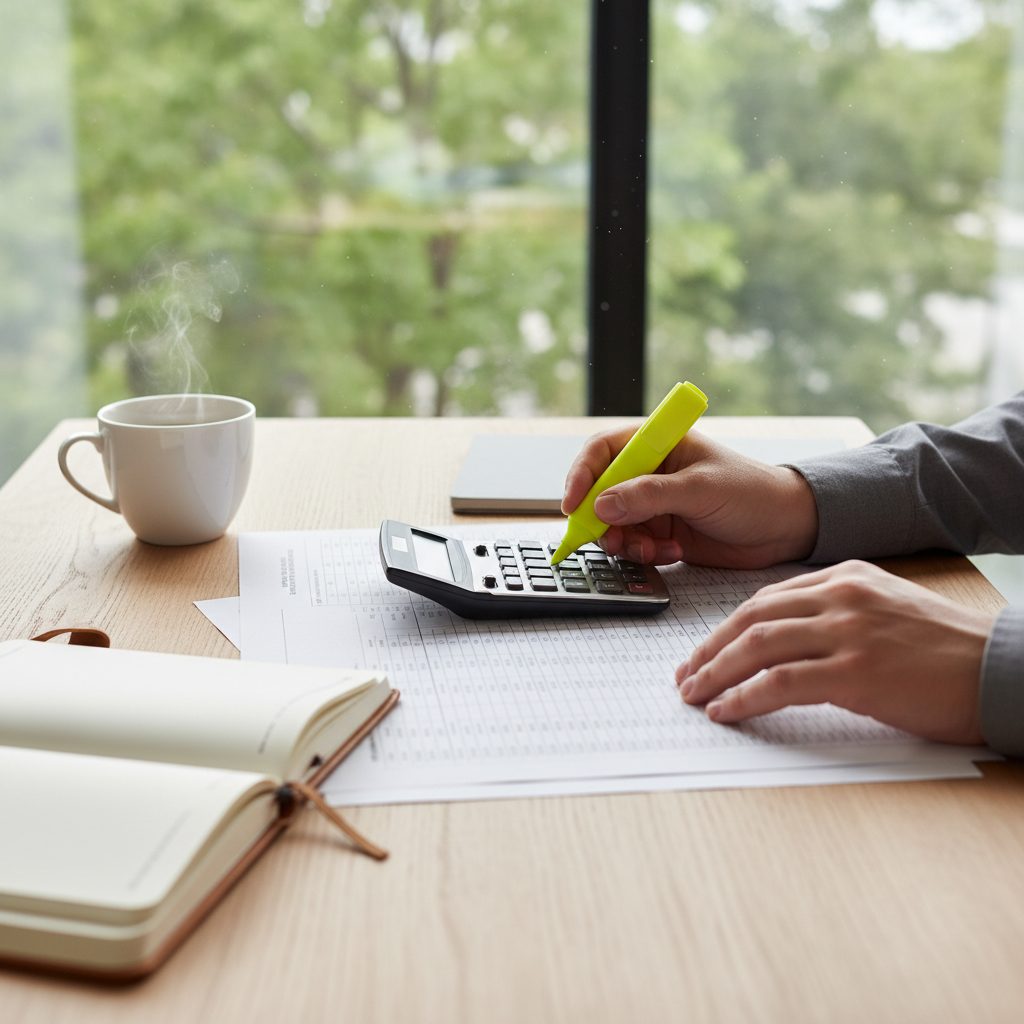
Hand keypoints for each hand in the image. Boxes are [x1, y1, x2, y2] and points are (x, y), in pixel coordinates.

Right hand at [561, 427, 818, 567]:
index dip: (581, 475)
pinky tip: (672, 552)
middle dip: (599, 518)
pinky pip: (633, 545)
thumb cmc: (751, 492)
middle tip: (610, 538)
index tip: (573, 505)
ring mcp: (653, 504)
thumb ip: (649, 496)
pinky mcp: (661, 532)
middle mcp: (648, 472)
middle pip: (599, 491)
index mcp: (656, 443)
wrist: (786, 528)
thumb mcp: (699, 489)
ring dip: (624, 540)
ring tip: (651, 548)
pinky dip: (644, 553)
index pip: (602, 451)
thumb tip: (601, 505)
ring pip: (612, 524)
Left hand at [677, 560, 994, 744]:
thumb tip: (782, 641)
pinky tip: (724, 709)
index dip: (727, 627)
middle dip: (710, 648)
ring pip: (758, 645)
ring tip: (693, 694)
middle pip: (752, 617)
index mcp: (846, 576)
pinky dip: (744, 696)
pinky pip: (780, 682)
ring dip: (716, 672)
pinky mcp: (856, 672)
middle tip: (685, 674)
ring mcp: (848, 632)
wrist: (1000, 668)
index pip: (766, 598)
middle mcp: (841, 596)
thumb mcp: (886, 609)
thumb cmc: (946, 648)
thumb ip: (837, 612)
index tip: (704, 650)